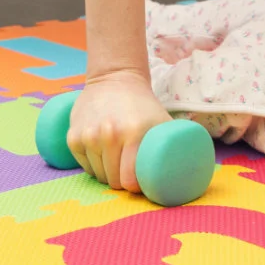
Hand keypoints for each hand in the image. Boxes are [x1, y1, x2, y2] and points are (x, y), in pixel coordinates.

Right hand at [67, 69, 170, 192]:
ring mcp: (88, 135)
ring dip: (107, 173)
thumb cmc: (143, 105)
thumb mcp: (162, 120)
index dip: (136, 186)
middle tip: (129, 170)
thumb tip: (191, 170)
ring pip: (98, 175)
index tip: (141, 182)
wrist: (114, 79)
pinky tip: (102, 154)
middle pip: (113, 180)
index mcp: (133, 133)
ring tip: (117, 159)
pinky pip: (84, 166)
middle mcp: (108, 134)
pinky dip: (92, 166)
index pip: (128, 180)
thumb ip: (176, 144)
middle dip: (121, 181)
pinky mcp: (73, 137)